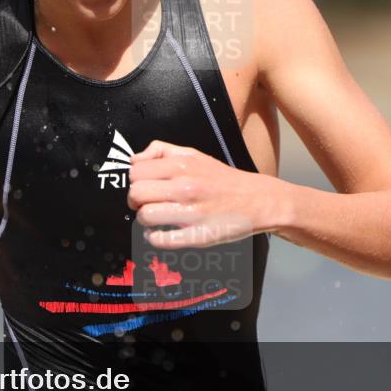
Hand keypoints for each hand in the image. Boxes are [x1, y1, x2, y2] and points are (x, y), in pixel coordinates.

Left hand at [127, 140, 273, 247]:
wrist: (256, 199)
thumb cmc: (221, 178)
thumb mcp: (194, 154)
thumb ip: (162, 150)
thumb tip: (134, 159)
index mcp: (182, 166)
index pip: (135, 171)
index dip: (135, 180)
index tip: (144, 185)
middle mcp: (185, 187)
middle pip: (136, 193)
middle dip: (135, 200)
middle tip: (145, 203)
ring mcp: (192, 213)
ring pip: (145, 216)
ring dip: (144, 220)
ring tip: (154, 218)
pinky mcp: (197, 236)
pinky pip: (161, 240)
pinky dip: (153, 238)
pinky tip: (159, 234)